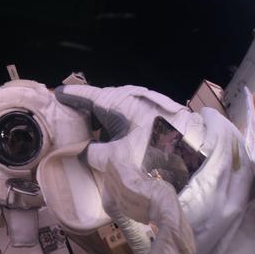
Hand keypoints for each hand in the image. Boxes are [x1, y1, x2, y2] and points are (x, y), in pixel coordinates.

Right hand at [53, 84, 191, 225]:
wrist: (197, 157)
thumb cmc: (153, 155)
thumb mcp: (116, 160)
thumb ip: (94, 155)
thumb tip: (83, 152)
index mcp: (118, 101)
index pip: (87, 95)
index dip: (71, 96)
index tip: (57, 94)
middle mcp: (132, 97)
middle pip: (102, 100)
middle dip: (88, 110)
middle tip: (74, 121)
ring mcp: (147, 103)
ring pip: (118, 108)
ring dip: (106, 119)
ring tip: (95, 134)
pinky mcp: (159, 114)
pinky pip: (131, 114)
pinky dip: (120, 123)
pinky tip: (118, 138)